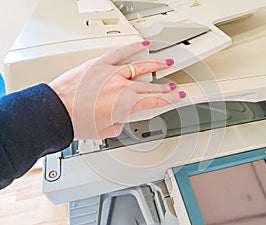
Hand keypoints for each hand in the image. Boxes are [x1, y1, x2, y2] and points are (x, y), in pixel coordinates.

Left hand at [49, 41, 184, 139]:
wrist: (56, 112)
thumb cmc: (77, 122)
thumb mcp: (104, 131)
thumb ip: (118, 124)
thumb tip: (118, 120)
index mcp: (126, 105)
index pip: (154, 101)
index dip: (169, 100)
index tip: (177, 97)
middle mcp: (122, 88)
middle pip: (150, 87)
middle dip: (165, 88)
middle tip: (174, 87)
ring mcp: (112, 74)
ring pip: (140, 67)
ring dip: (156, 65)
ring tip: (167, 63)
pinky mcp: (99, 65)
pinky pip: (120, 53)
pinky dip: (132, 48)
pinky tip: (142, 45)